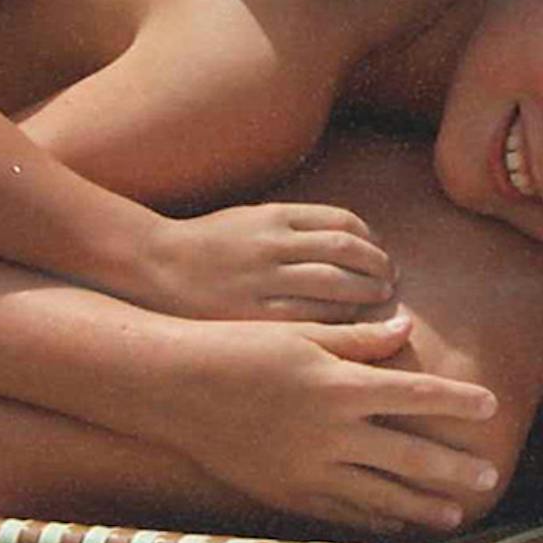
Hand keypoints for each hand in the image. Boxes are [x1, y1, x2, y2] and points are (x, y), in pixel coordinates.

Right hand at [136, 203, 394, 320]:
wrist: (153, 265)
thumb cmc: (206, 245)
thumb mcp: (250, 218)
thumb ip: (293, 225)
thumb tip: (346, 236)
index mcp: (274, 215)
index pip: (342, 221)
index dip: (370, 239)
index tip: (380, 253)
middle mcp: (273, 243)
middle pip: (347, 251)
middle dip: (378, 267)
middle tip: (390, 281)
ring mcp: (264, 280)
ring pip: (336, 284)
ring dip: (367, 293)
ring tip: (379, 302)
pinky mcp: (254, 313)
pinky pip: (312, 317)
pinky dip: (340, 320)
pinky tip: (349, 326)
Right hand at [163, 315, 502, 534]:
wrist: (176, 388)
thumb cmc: (237, 349)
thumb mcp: (300, 334)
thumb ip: (357, 339)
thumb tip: (405, 331)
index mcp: (339, 385)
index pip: (415, 393)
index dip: (456, 400)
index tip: (490, 405)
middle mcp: (332, 432)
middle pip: (410, 454)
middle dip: (454, 466)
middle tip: (489, 476)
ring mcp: (310, 469)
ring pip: (382, 494)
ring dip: (424, 504)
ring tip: (456, 512)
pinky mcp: (287, 492)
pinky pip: (343, 512)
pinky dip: (375, 519)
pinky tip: (396, 523)